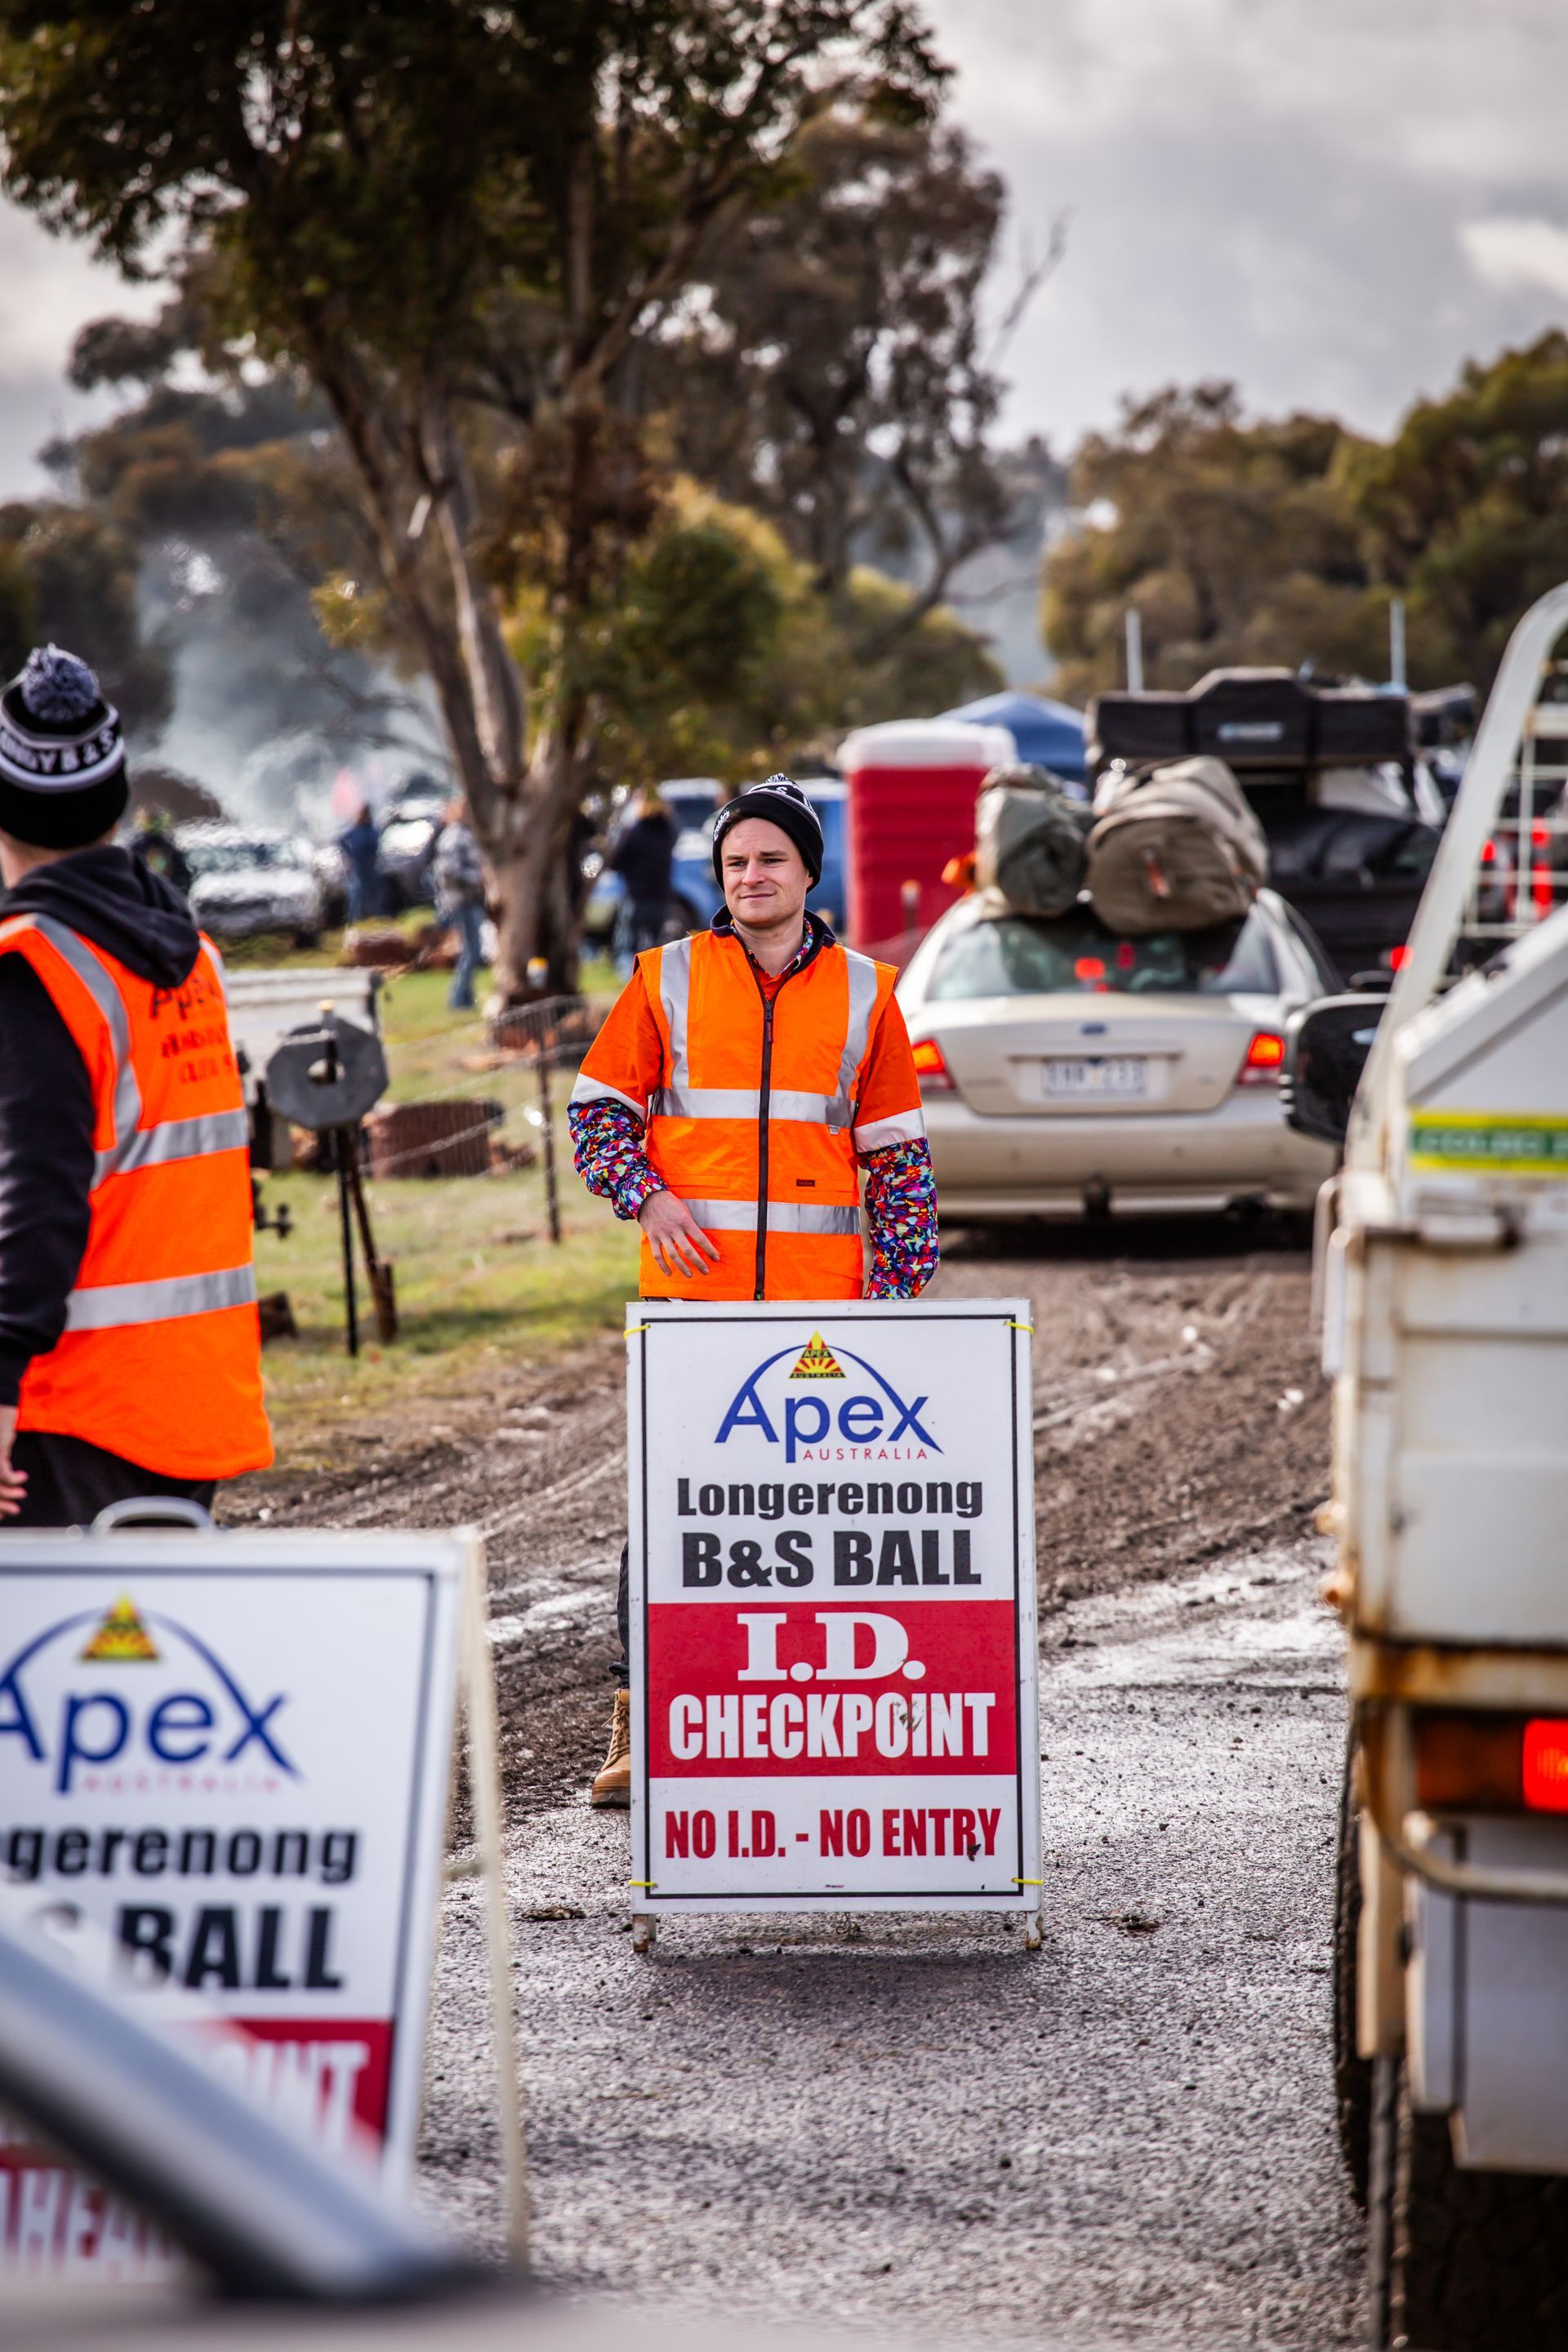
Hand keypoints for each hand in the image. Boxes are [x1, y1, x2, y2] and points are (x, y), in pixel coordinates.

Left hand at [0, 1405, 25, 1519]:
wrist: (0, 1412)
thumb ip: (0, 1468)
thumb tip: (8, 1488)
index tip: (3, 1515)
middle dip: (1, 1505)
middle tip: (13, 1512)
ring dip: (9, 1494)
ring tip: (22, 1494)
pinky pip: (4, 1475)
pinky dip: (15, 1479)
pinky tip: (23, 1477)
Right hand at [638, 1189, 721, 1281]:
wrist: (649, 1198)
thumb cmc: (671, 1204)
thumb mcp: (684, 1210)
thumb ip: (691, 1225)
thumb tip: (700, 1240)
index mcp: (685, 1221)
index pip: (700, 1238)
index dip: (709, 1250)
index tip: (716, 1258)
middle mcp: (674, 1229)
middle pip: (688, 1250)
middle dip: (698, 1262)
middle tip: (706, 1271)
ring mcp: (662, 1234)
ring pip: (673, 1255)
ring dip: (683, 1267)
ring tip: (690, 1274)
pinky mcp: (652, 1237)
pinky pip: (657, 1255)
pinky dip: (663, 1265)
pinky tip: (669, 1273)